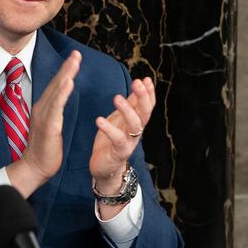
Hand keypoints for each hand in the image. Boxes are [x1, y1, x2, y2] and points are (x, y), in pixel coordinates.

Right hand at [7, 51, 80, 197]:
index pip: (56, 86)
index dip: (65, 71)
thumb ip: (55, 113)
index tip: (74, 57)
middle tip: (76, 53)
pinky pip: (56, 107)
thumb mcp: (51, 126)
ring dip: (66, 74)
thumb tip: (60, 102)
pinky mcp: (48, 126)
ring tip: (74, 61)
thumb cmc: (45, 149)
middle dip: (67, 67)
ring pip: (56, 91)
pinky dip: (62, 93)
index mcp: (44, 108)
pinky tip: (68, 83)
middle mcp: (42, 108)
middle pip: (56, 84)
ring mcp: (44, 116)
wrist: (34, 168)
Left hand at [89, 77, 155, 194]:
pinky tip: (99, 120)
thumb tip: (139, 85)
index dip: (149, 93)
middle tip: (137, 83)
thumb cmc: (112, 142)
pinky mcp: (119, 152)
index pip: (147, 105)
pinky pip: (117, 140)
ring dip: (128, 110)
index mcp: (136, 122)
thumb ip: (131, 105)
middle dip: (143, 97)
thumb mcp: (121, 119)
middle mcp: (136, 132)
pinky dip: (109, 129)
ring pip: (135, 125)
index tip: (145, 79)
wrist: (105, 168)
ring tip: (117, 98)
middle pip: (145, 113)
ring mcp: (129, 142)